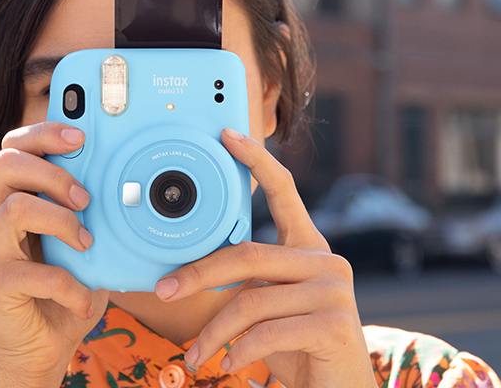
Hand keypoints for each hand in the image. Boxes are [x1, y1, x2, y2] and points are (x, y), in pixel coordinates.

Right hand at [0, 122, 108, 387]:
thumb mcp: (84, 246)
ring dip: (61, 221)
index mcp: (11, 201)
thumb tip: (131, 184)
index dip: (44, 133)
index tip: (81, 136)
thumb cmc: (64, 293)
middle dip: (54, 171)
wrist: (40, 351)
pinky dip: (68, 285)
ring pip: (16, 206)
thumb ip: (92, 216)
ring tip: (86, 244)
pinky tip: (83, 298)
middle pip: (6, 163)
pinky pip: (32, 271)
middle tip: (86, 198)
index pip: (14, 148)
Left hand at [154, 128, 375, 387]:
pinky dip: (238, 351)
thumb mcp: (267, 304)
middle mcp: (326, 261)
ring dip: (213, 332)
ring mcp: (335, 291)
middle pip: (247, 254)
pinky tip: (228, 365)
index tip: (227, 136)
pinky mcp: (336, 324)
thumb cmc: (297, 346)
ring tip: (195, 355)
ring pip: (250, 300)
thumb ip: (245, 280)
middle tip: (164, 290)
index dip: (256, 160)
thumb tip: (185, 272)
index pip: (285, 192)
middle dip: (198, 274)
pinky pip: (267, 332)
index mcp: (308, 248)